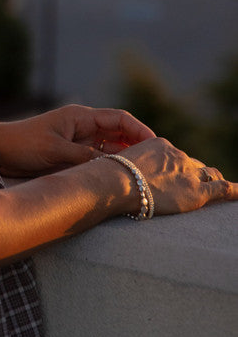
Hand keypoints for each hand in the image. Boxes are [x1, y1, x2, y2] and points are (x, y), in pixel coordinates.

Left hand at [0, 104, 154, 178]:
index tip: (157, 145)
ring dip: (126, 159)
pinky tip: (120, 181)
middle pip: (119, 134)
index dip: (140, 130)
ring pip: (111, 150)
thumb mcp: (56, 150)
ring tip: (146, 175)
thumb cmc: (23, 144)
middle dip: (139, 146)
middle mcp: (83, 128)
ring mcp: (78, 143)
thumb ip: (85, 156)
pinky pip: (98, 162)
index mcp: (80, 117)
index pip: (119, 119)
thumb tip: (114, 165)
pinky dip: (109, 169)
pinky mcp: (72, 158)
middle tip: (158, 164)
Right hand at [121, 137, 237, 215]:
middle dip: (197, 173)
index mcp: (160, 144)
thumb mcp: (121, 163)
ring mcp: (189, 172)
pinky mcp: (197, 191)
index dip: (178, 167)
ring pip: (209, 175)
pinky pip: (223, 189)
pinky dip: (234, 191)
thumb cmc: (111, 176)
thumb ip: (130, 167)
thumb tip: (122, 177)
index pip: (176, 157)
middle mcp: (177, 155)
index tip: (175, 175)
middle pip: (193, 165)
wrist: (118, 182)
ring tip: (220, 187)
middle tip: (197, 183)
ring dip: (213, 181)